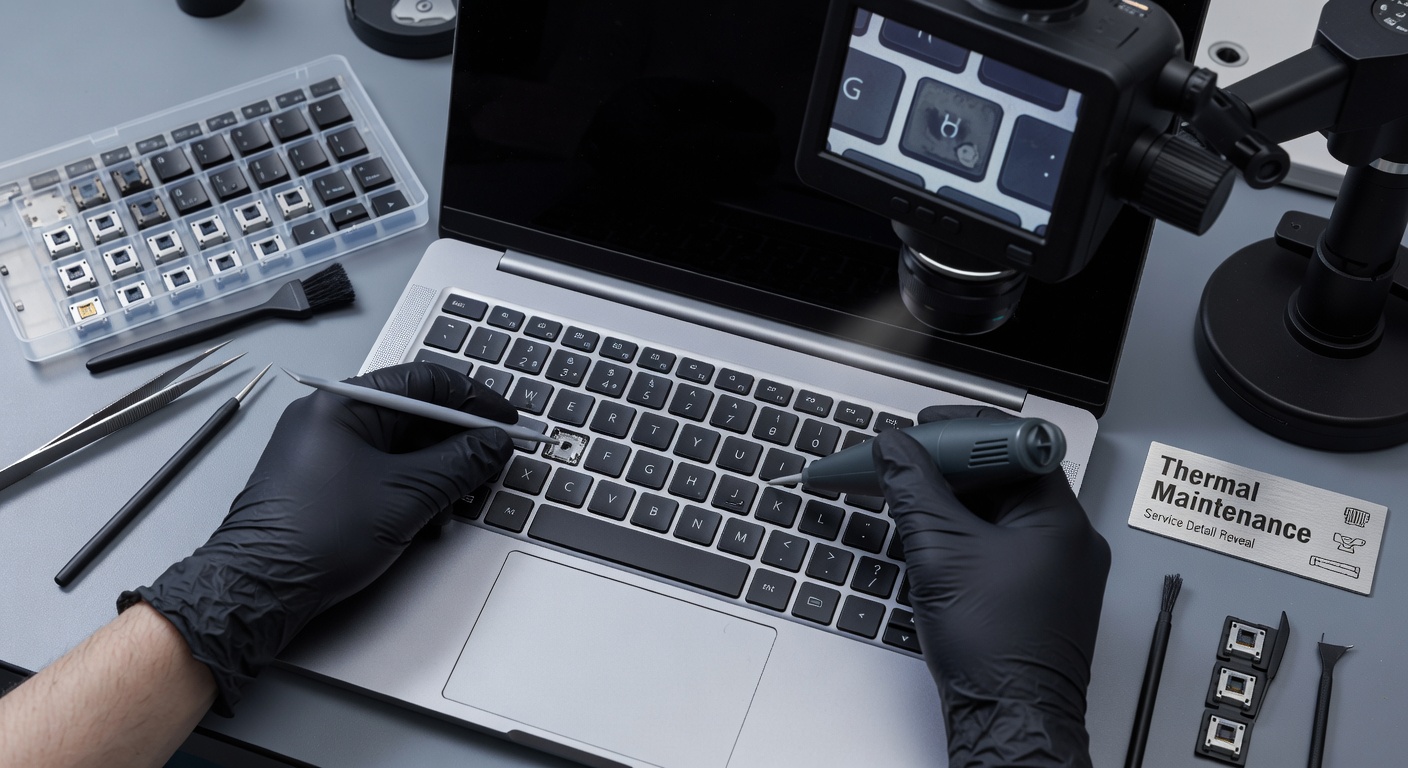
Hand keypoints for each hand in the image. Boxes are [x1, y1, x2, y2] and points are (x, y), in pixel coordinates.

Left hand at [120, 362, 514, 712]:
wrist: (258, 588)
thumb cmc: (314, 536)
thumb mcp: (408, 495)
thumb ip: (461, 463)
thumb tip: (493, 444)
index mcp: (344, 403)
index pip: (425, 382)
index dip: (475, 401)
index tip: (505, 421)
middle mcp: (331, 418)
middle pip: (414, 416)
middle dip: (456, 445)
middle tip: (488, 466)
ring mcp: (325, 451)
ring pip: (400, 449)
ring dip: (435, 474)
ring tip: (454, 503)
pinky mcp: (324, 483)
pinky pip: (381, 472)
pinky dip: (410, 491)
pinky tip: (424, 520)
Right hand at [872, 405, 1109, 767]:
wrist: (1009, 716)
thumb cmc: (997, 648)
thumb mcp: (940, 551)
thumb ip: (913, 489)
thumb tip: (894, 450)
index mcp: (1058, 518)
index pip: (1014, 443)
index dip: (963, 429)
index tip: (923, 429)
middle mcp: (1065, 539)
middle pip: (1004, 474)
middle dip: (949, 464)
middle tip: (905, 461)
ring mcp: (1053, 568)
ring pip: (998, 510)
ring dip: (952, 498)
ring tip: (909, 496)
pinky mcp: (1035, 593)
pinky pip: (998, 542)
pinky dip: (962, 531)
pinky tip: (929, 534)